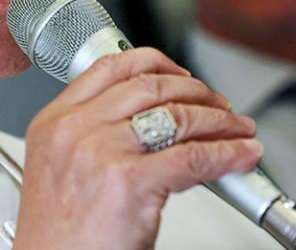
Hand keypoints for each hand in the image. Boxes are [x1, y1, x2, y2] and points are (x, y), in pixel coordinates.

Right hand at [12, 47, 261, 249]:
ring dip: (220, 120)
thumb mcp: (61, 169)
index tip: (180, 74)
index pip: (111, 67)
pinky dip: (227, 154)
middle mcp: (74, 129)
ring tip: (238, 129)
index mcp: (54, 121)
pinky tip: (240, 155)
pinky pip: (194, 157)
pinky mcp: (130, 182)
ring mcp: (101, 152)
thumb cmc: (60, 236)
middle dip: (197, 91)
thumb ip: (95, 134)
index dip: (156, 62)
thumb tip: (152, 120)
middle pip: (150, 85)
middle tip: (218, 105)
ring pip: (178, 116)